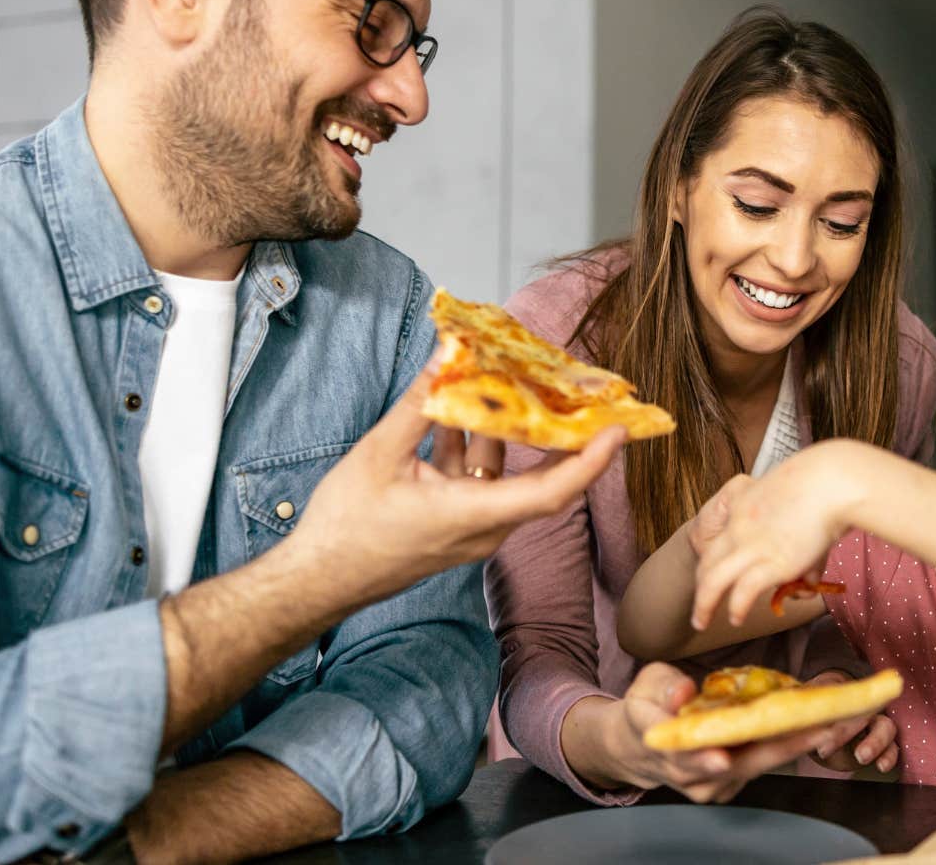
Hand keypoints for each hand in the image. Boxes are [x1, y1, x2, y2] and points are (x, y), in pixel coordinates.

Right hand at [284, 357, 623, 609]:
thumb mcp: (380, 454)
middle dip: (558, 430)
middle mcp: (484, 527)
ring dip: (503, 426)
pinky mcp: (454, 522)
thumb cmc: (347, 527)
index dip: (590, 461)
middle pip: (537, 476)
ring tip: (508, 375)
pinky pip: (477, 477)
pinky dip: (471, 443)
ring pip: (502, 470)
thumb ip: (420, 405)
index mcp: (473, 515)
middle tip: (577, 388)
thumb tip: (449, 357)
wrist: (318, 578)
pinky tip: (454, 403)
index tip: (618, 429)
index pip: (552, 491)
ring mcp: (470, 527)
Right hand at [572, 663, 839, 803]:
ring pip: (754, 766)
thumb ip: (663, 687)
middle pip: (734, 765)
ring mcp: (709, 784)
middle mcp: (685, 773)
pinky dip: (787, 746)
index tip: (720, 757)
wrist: (642, 747)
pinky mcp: (729, 784)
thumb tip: (682, 693)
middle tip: (815, 729)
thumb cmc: (648, 707)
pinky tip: (814, 726)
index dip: (701, 758)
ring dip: (792, 745)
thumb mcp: (646, 684)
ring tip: (829, 722)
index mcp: (658, 744)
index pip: (679, 753)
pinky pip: (760, 764)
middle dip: (778, 748)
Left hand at [692, 443, 860, 629]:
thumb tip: (805, 573)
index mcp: (742, 504)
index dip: (710, 564)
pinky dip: (736, 607)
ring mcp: (753, 545)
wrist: (832, 478)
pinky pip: (743, 592)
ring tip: (701, 622)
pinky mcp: (773, 561)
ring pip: (713, 582)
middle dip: (701, 591)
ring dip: (704, 605)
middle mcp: (740, 527)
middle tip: (699, 609)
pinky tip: (735, 617)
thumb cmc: (824, 484)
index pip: (715, 540)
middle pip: (707, 564)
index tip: (712, 579)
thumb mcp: (794, 496)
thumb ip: (793, 527)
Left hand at [801, 670, 899, 773]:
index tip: (816, 723)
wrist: (825, 723)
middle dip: (845, 730)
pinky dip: (890, 756)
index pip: (839, 692)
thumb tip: (774, 698)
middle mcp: (861, 703)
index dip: (828, 707)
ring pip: (885, 726)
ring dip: (875, 741)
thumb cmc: (811, 710)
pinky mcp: (881, 744)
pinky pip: (893, 748)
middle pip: (861, 710)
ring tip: (860, 757)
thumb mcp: (798, 704)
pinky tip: (881, 766)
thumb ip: (792, 703)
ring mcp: (874, 722)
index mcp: (841, 688)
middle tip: (825, 750)